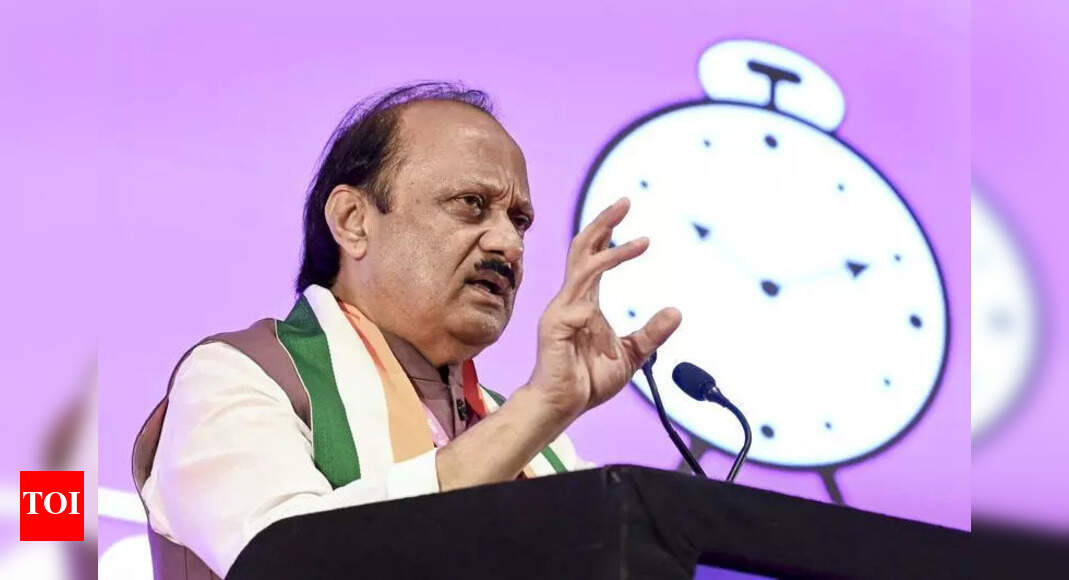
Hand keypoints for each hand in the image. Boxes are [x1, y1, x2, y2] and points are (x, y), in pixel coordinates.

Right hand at [526, 197, 681, 418]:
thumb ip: (651, 333)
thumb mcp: (631, 355)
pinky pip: (578, 308)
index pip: (593, 255)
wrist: (561, 408)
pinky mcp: (555, 327)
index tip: (626, 211)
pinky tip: (603, 330)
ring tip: (642, 242)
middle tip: (626, 201)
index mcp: (584, 300)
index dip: (607, 231)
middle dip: (604, 222)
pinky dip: (595, 313)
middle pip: (583, 247)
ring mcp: (560, 310)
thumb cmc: (588, 381)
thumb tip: (677, 311)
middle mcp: (570, 298)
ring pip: (585, 268)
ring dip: (613, 253)